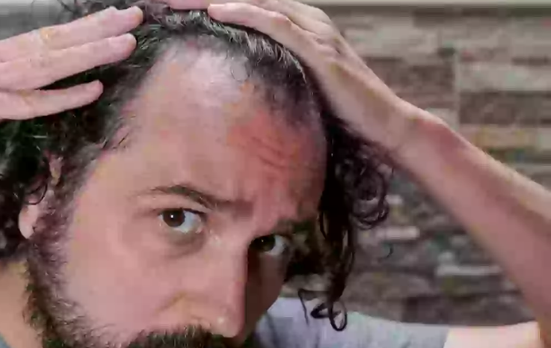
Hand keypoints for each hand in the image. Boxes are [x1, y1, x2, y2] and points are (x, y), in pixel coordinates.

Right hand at [0, 6, 141, 165]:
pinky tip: (90, 89)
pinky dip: (61, 95)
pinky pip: (27, 101)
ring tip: (124, 42)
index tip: (114, 18)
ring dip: (88, 53)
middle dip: (97, 29)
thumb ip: (0, 95)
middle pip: (53, 41)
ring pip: (47, 63)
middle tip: (134, 15)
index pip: (45, 38)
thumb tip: (27, 97)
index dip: (82, 29)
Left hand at [166, 0, 425, 153]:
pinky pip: (276, 24)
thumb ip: (273, 76)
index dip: (211, 3)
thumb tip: (237, 88)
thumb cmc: (341, 111)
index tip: (173, 6)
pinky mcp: (319, 50)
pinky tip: (216, 10)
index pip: (248, 6)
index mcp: (299, 26)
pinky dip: (245, 13)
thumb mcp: (299, 86)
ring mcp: (314, 31)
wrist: (384, 126)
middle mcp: (306, 20)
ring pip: (257, 3)